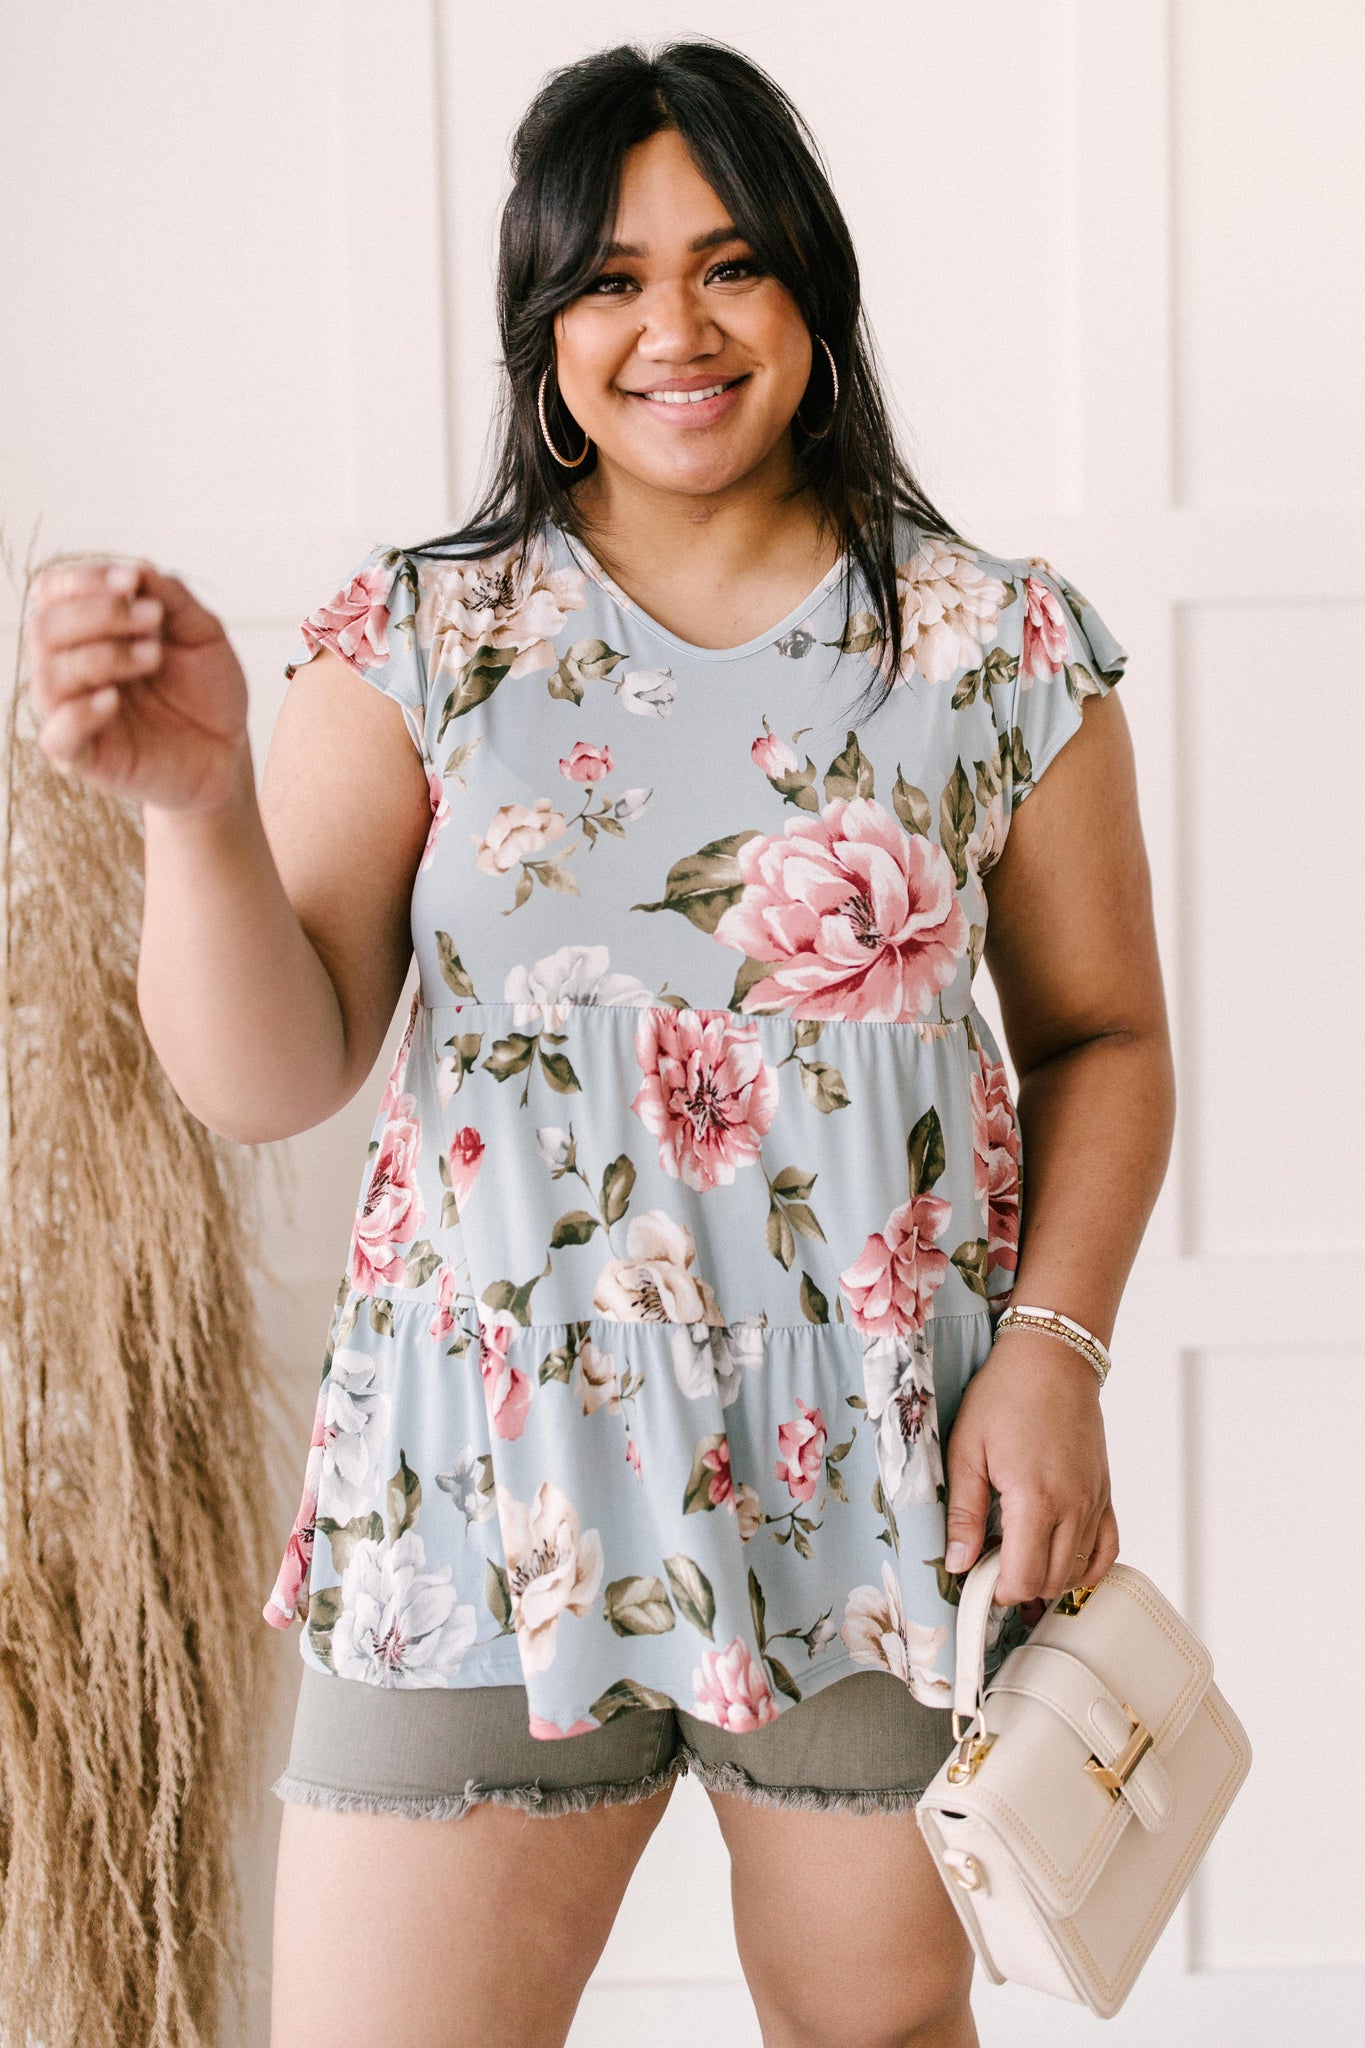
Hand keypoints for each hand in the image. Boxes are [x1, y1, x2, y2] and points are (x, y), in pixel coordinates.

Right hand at [24, 557, 250, 814]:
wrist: (227, 751)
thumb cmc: (208, 691)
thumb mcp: (203, 635)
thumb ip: (172, 599)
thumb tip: (138, 568)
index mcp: (90, 631)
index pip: (54, 592)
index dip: (85, 580)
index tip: (134, 581)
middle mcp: (73, 667)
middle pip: (44, 628)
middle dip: (99, 614)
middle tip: (153, 618)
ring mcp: (74, 712)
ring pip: (49, 676)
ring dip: (102, 656)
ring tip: (154, 656)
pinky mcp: (85, 756)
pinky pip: (56, 736)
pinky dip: (79, 713)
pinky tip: (114, 701)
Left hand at [943, 1327, 1120, 1613]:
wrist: (1051, 1359)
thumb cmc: (1005, 1395)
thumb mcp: (966, 1450)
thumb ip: (963, 1513)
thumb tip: (958, 1564)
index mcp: (1036, 1499)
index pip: (1025, 1578)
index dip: (998, 1592)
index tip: (977, 1580)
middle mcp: (1074, 1506)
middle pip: (1052, 1581)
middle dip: (1019, 1587)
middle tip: (990, 1567)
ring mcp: (1095, 1501)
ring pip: (1079, 1571)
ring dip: (1048, 1578)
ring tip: (1017, 1559)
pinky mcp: (1105, 1493)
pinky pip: (1107, 1550)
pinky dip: (1086, 1567)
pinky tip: (1060, 1563)